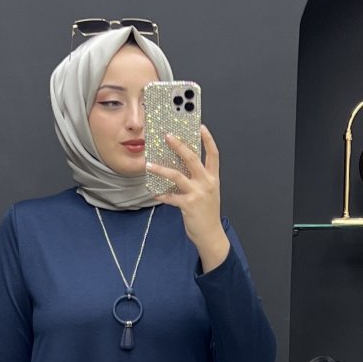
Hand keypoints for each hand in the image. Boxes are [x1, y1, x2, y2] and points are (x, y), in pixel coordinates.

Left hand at [148, 124, 228, 270]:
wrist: (211, 234)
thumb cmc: (207, 214)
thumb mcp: (208, 193)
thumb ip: (198, 179)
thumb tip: (182, 167)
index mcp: (212, 178)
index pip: (213, 154)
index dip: (208, 139)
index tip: (201, 126)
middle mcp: (206, 183)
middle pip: (192, 158)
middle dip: (179, 145)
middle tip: (167, 136)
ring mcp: (198, 194)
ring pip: (177, 175)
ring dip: (161, 169)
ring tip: (149, 164)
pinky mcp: (188, 205)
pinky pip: (171, 197)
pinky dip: (161, 195)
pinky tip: (153, 193)